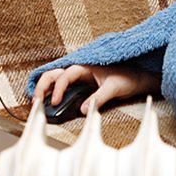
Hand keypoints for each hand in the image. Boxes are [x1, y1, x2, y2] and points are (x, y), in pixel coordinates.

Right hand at [33, 64, 160, 115]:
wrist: (139, 79)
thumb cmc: (129, 78)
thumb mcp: (114, 88)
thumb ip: (98, 98)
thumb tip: (82, 109)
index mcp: (87, 65)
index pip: (66, 75)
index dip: (58, 88)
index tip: (54, 101)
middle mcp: (81, 68)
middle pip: (55, 73)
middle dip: (43, 85)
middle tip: (36, 100)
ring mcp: (81, 76)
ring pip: (57, 78)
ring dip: (46, 87)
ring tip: (38, 101)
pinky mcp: (82, 84)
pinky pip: (64, 85)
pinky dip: (54, 91)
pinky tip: (49, 101)